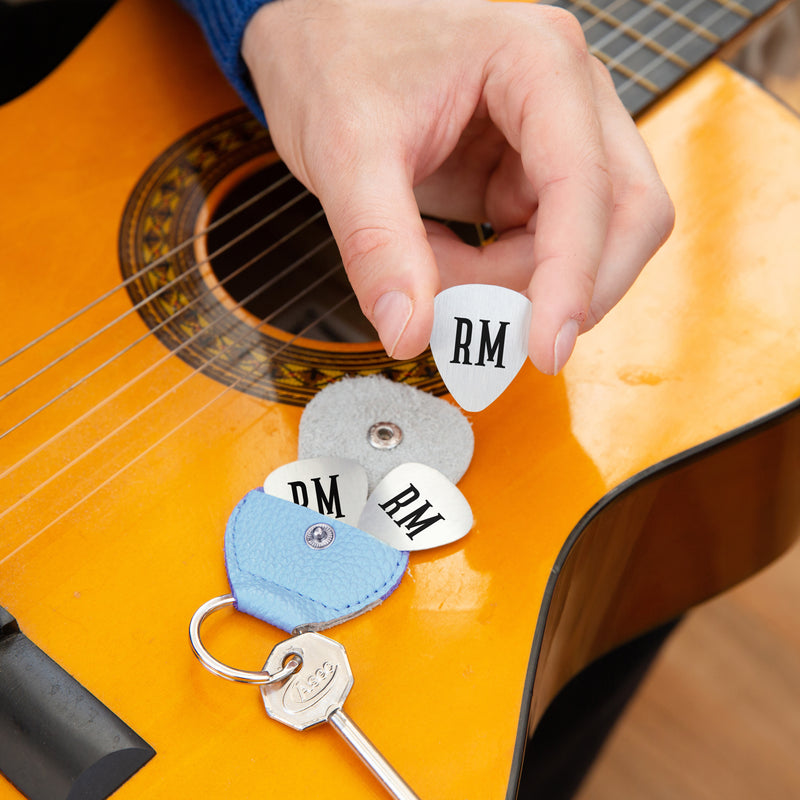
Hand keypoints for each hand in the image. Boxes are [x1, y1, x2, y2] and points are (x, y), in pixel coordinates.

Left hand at [242, 0, 673, 373]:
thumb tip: (410, 333)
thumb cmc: (334, 57)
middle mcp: (566, 98)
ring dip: (517, 286)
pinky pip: (540, 250)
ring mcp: (553, 141)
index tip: (545, 349)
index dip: (574, 277)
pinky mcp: (527, 177)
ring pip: (585, 244)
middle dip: (566, 288)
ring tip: (431, 270)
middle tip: (490, 330)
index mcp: (536, 64)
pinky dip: (497, 278)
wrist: (316, 34)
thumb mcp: (345, 150)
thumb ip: (379, 246)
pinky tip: (439, 260)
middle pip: (623, 215)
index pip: (587, 183)